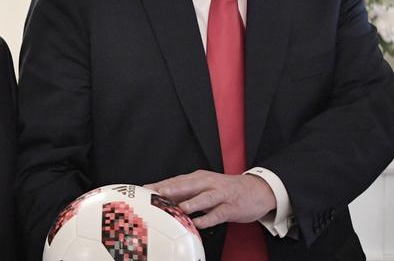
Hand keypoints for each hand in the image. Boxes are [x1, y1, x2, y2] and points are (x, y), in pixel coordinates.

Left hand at [144, 170, 275, 228]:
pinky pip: (219, 213)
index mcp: (198, 177)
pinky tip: (200, 223)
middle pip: (188, 185)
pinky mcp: (231, 207)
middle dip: (172, 189)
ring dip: (192, 202)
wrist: (256, 190)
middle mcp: (208, 183)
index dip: (160, 184)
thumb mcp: (204, 186)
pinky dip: (209, 218)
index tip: (144, 189)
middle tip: (157, 194)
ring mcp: (220, 194)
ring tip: (180, 208)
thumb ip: (184, 192)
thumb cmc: (224, 189)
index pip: (176, 180)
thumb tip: (161, 198)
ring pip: (205, 197)